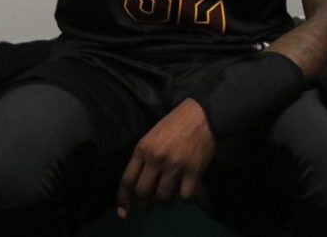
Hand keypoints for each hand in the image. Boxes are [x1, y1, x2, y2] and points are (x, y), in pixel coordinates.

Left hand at [115, 98, 214, 218]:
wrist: (203, 114)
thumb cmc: (175, 124)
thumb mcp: (153, 136)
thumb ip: (144, 158)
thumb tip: (140, 183)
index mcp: (143, 148)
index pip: (127, 180)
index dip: (123, 199)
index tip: (123, 212)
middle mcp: (156, 159)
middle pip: (143, 192)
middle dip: (144, 204)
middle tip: (148, 206)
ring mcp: (175, 166)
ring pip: (163, 197)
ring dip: (164, 202)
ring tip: (168, 197)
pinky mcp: (194, 171)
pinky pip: (185, 196)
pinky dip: (184, 199)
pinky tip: (185, 193)